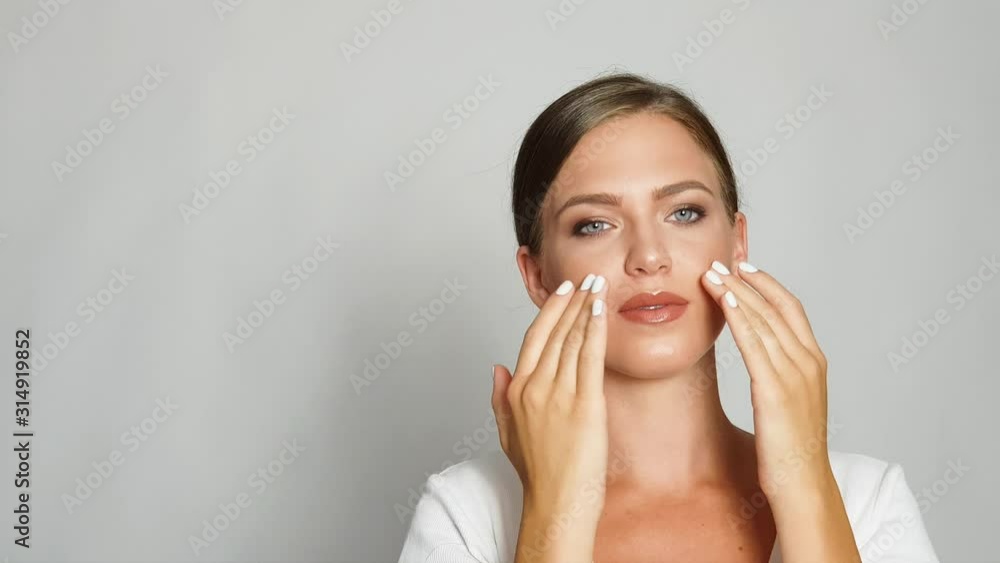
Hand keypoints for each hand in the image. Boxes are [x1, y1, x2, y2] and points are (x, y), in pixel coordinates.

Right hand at [492, 273, 609, 541]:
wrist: (556, 502)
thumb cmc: (538, 474)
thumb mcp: (507, 433)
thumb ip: (500, 397)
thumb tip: (496, 368)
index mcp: (517, 391)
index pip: (533, 339)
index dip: (549, 312)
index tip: (562, 292)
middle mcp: (535, 387)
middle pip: (553, 333)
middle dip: (570, 301)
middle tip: (585, 278)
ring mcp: (558, 395)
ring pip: (571, 340)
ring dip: (585, 309)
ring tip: (597, 286)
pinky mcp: (584, 405)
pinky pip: (589, 358)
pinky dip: (595, 330)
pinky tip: (601, 312)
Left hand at [701, 260, 835, 501]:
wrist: (803, 485)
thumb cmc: (792, 449)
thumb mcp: (789, 402)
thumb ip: (778, 375)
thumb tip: (761, 359)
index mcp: (814, 362)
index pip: (791, 308)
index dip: (768, 284)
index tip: (745, 266)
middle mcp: (808, 362)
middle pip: (776, 307)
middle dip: (746, 280)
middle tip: (720, 260)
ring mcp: (794, 375)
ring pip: (763, 319)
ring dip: (736, 291)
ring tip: (712, 271)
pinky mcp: (774, 390)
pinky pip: (754, 343)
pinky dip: (738, 316)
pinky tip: (721, 298)